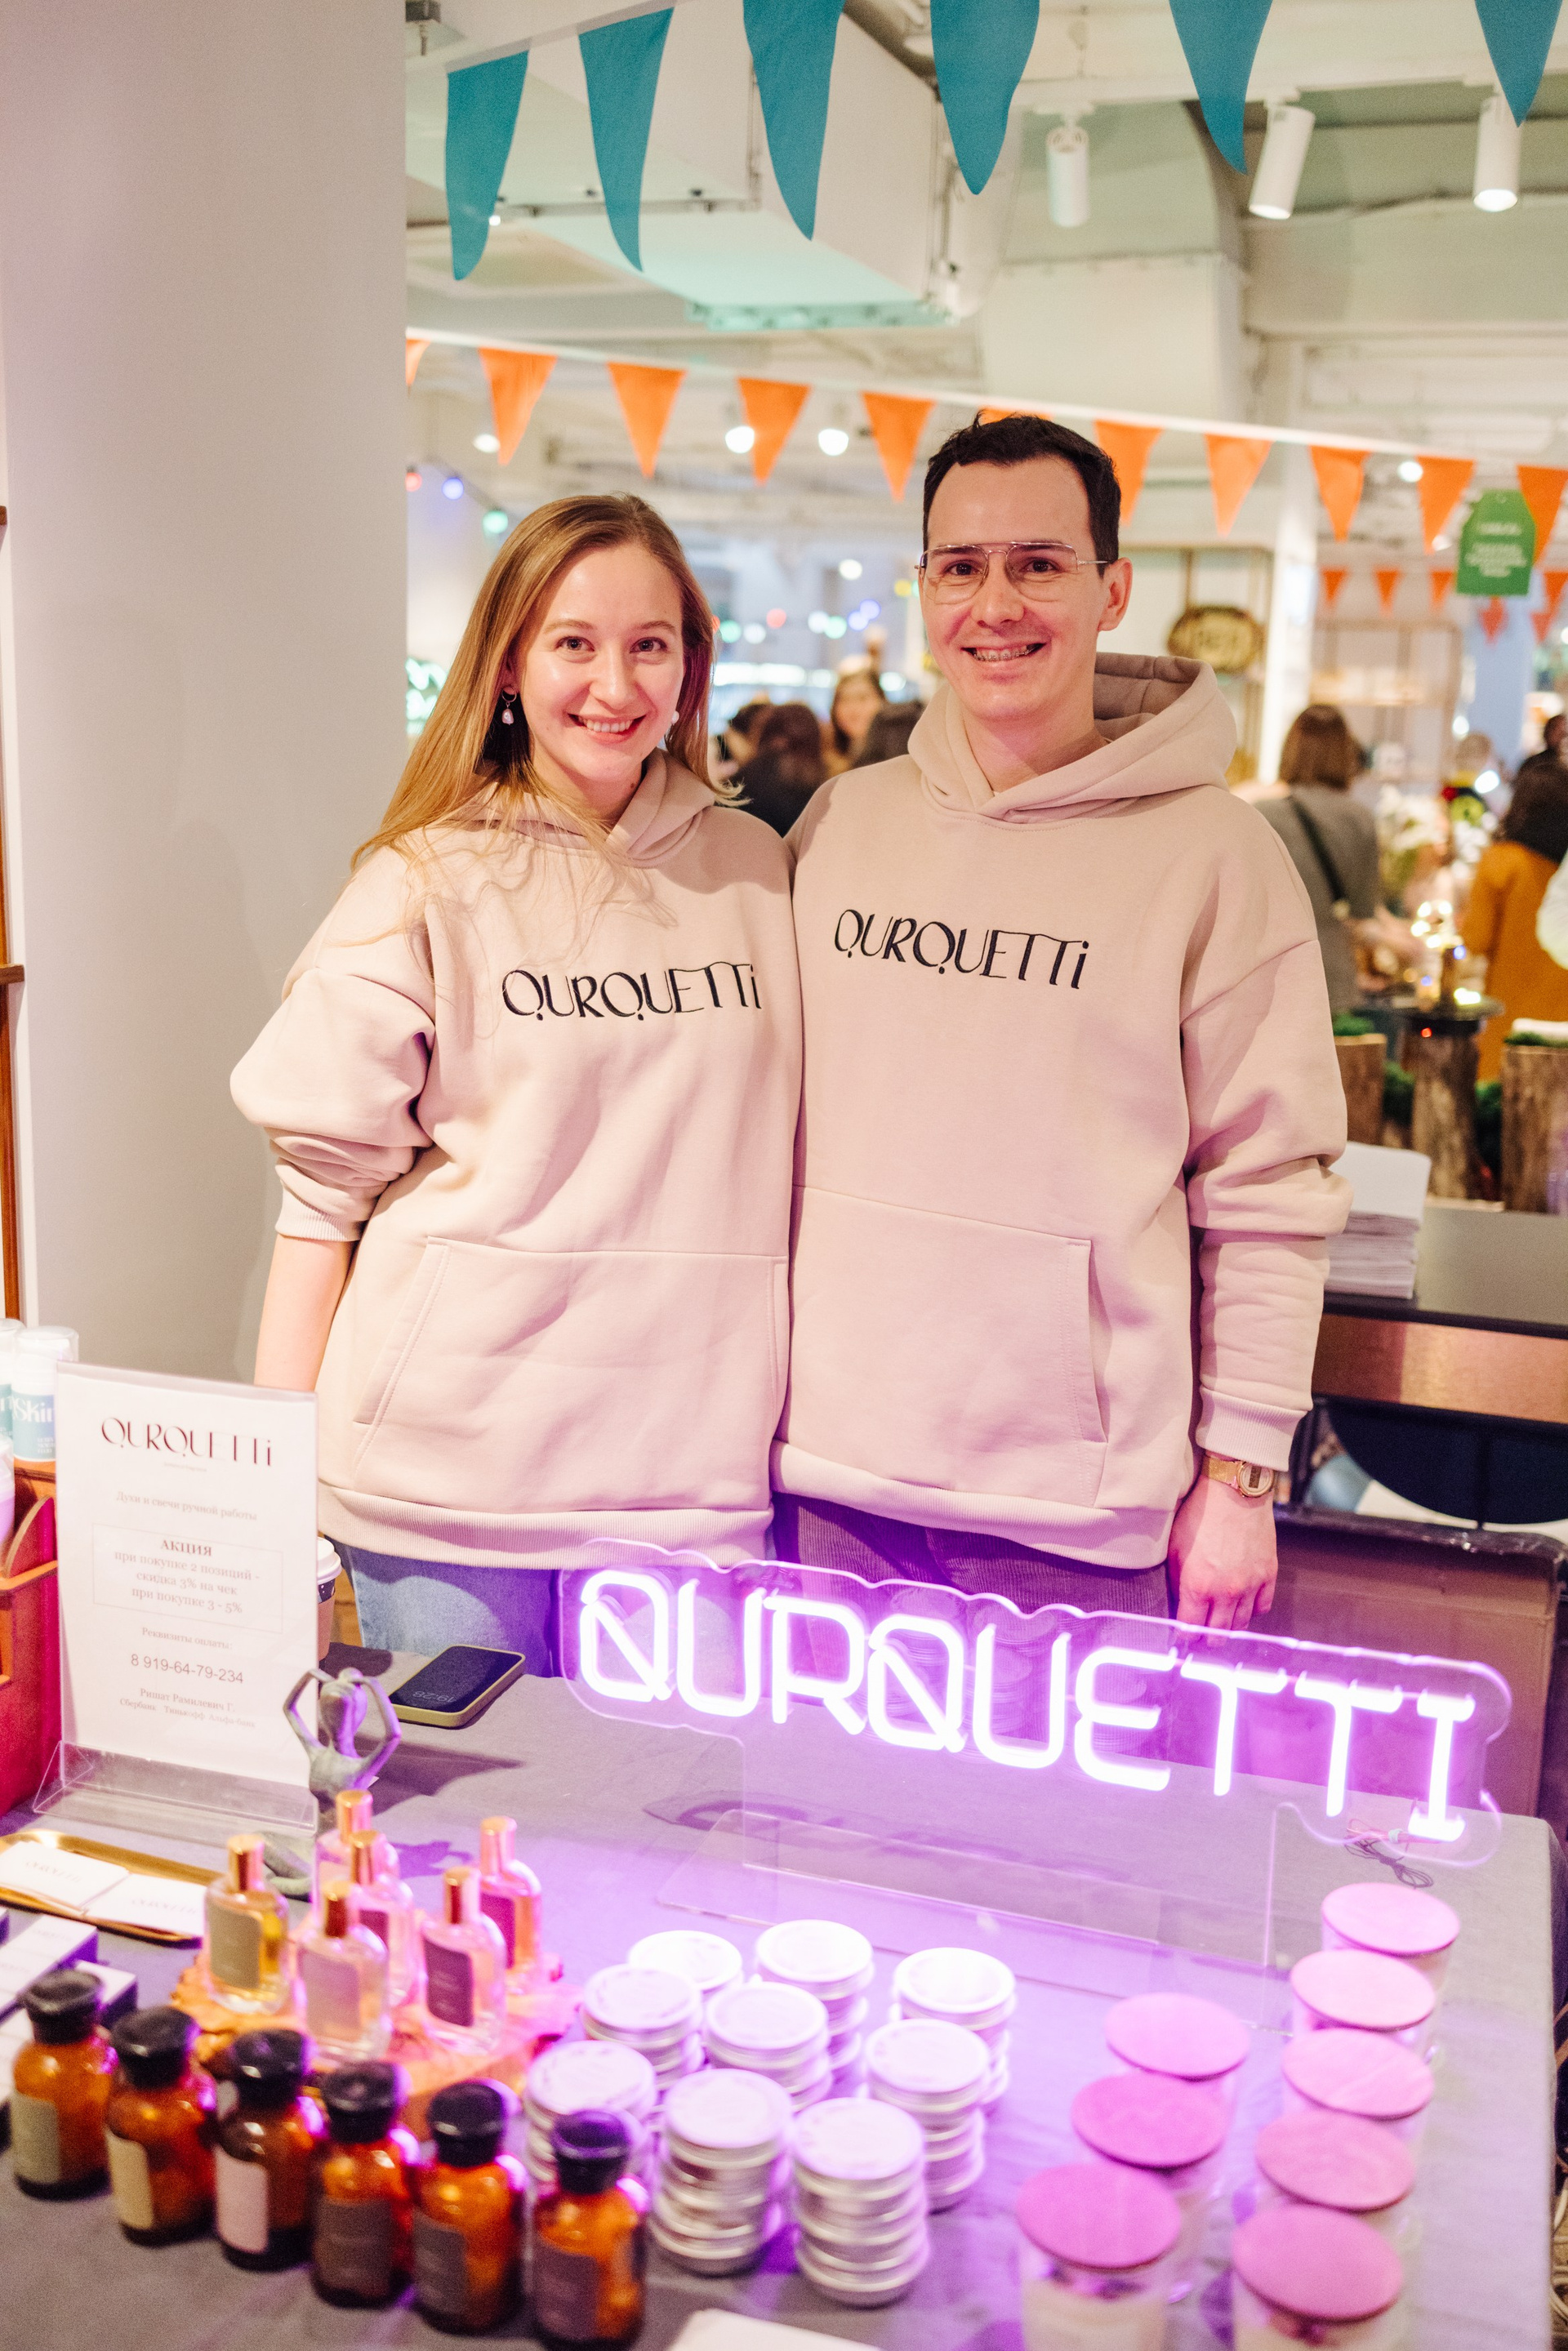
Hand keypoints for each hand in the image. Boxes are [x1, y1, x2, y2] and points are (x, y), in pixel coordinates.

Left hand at [1168, 1468, 1277, 1631]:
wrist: (1234, 1490)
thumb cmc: (1200, 1514)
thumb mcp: (1175, 1548)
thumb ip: (1176, 1581)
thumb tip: (1178, 1604)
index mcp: (1198, 1585)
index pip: (1191, 1629)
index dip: (1184, 1636)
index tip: (1182, 1635)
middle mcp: (1226, 1591)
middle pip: (1218, 1634)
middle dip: (1206, 1638)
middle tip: (1200, 1633)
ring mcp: (1250, 1584)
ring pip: (1240, 1625)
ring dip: (1229, 1627)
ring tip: (1220, 1621)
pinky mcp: (1268, 1574)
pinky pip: (1262, 1607)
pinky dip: (1252, 1610)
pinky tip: (1242, 1605)